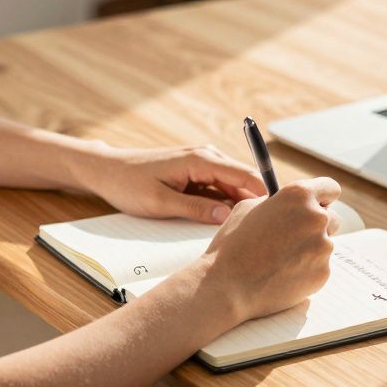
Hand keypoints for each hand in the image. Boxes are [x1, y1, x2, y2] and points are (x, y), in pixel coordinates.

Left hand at [74, 142, 267, 223]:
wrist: (106, 170)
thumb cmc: (128, 184)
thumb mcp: (160, 203)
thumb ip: (195, 209)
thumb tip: (225, 217)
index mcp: (200, 160)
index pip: (244, 174)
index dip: (264, 193)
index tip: (279, 213)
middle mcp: (206, 157)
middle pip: (243, 180)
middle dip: (257, 201)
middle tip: (271, 228)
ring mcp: (201, 165)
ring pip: (233, 186)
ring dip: (242, 204)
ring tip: (254, 229)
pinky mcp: (196, 174)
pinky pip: (220, 188)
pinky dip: (227, 203)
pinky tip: (232, 222)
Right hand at [199, 177, 341, 321]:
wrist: (227, 286)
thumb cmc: (233, 244)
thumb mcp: (248, 208)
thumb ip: (276, 202)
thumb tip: (289, 205)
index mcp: (298, 195)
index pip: (330, 188)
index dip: (323, 196)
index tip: (319, 203)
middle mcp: (316, 217)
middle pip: (332, 218)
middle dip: (317, 225)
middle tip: (295, 236)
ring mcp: (323, 247)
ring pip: (324, 245)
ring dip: (309, 249)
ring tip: (280, 259)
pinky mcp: (323, 273)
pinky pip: (320, 267)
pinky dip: (306, 270)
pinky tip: (282, 275)